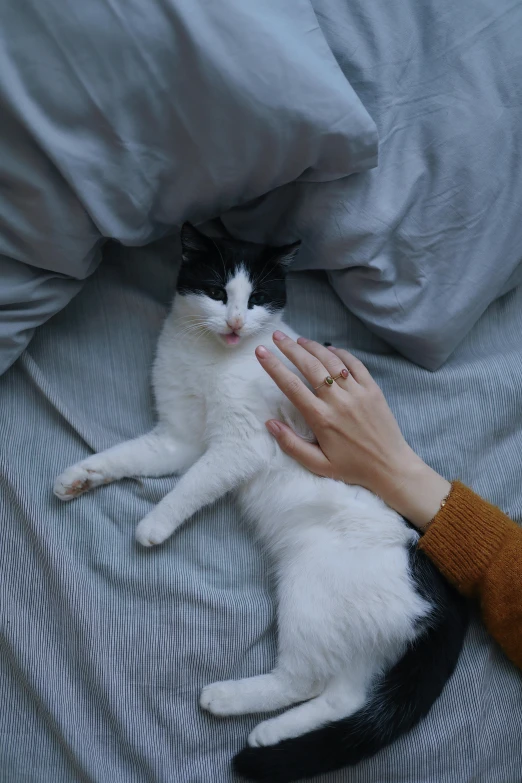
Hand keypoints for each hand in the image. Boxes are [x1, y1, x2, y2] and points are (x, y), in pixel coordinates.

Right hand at [255, 332, 450, 530]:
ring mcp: (357, 393)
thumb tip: (270, 423)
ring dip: (313, 347)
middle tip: (277, 336)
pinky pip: (355, 365)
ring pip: (331, 361)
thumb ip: (292, 445)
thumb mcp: (318, 465)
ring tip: (298, 339)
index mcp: (321, 419)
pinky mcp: (373, 390)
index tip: (261, 352)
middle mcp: (338, 401)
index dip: (274, 366)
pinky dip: (341, 353)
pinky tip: (329, 349)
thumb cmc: (352, 468)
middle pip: (309, 366)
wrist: (391, 467)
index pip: (291, 386)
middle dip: (290, 348)